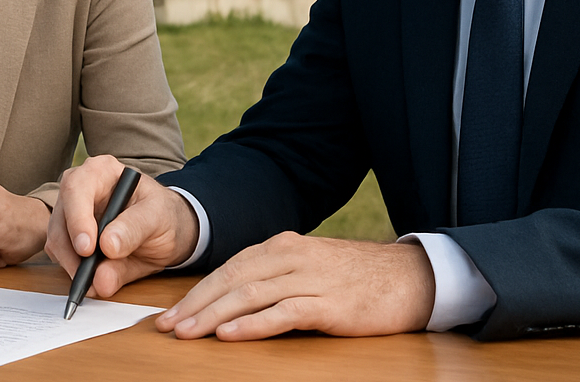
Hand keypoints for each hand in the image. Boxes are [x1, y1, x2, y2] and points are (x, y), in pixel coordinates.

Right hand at [45, 155, 197, 297]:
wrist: (166, 229)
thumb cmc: (161, 214)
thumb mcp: (158, 217)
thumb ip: (134, 231)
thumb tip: (107, 250)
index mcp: (100, 171)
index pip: (77, 189)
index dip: (78, 219)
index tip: (87, 249)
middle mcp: (79, 188)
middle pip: (61, 218)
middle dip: (72, 251)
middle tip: (89, 278)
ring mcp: (70, 213)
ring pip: (57, 240)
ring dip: (73, 265)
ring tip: (97, 283)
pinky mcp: (68, 236)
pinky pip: (61, 256)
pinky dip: (74, 271)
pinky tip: (93, 279)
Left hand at [154, 232, 434, 340]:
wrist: (412, 277)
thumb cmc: (357, 277)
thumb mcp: (309, 268)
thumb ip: (275, 278)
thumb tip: (233, 301)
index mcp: (282, 246)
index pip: (229, 268)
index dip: (197, 291)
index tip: (172, 313)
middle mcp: (291, 257)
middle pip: (232, 280)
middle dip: (196, 304)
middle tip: (168, 326)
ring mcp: (310, 279)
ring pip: (250, 295)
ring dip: (214, 315)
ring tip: (188, 332)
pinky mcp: (330, 304)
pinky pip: (283, 313)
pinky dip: (253, 323)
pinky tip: (230, 334)